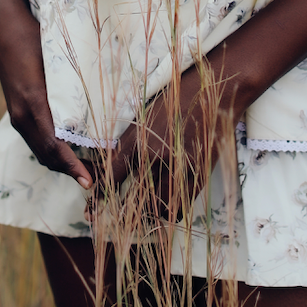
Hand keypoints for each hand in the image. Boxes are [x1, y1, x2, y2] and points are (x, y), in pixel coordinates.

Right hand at [0, 0, 90, 189]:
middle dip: (60, 157)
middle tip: (93, 188)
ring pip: (27, 116)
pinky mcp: (18, 57)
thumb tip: (96, 3)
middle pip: (29, 121)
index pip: (35, 104)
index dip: (60, 140)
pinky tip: (72, 146)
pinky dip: (50, 129)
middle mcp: (8, 49)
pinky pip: (30, 102)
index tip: (86, 169)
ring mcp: (9, 57)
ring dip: (56, 148)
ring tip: (88, 178)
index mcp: (12, 34)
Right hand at [0, 0, 93, 189]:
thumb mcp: (57, 61)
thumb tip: (101, 106)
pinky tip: (70, 152)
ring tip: (88, 169)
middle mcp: (22, 116)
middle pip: (48, 155)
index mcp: (33, 104)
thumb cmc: (35, 39)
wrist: (5, 29)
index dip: (73, 166)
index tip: (90, 181)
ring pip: (41, 151)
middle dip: (71, 171)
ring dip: (62, 164)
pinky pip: (36, 140)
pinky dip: (52, 152)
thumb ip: (73, 85)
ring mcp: (17, 116)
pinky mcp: (17, 113)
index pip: (55, 145)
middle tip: (98, 179)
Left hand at [96, 59, 237, 221]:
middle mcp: (154, 154)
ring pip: (157, 205)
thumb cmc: (177, 100)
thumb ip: (130, 143)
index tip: (94, 208)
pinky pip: (179, 205)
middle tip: (121, 214)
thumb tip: (112, 167)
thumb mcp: (146, 116)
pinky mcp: (197, 173)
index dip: (101, 194)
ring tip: (150, 209)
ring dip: (151, 210)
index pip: (113, 174)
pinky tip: (169, 204)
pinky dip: (171, 209)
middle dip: (124, 209)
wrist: (212, 92)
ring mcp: (176, 165)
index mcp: (137, 139)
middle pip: (133, 195)